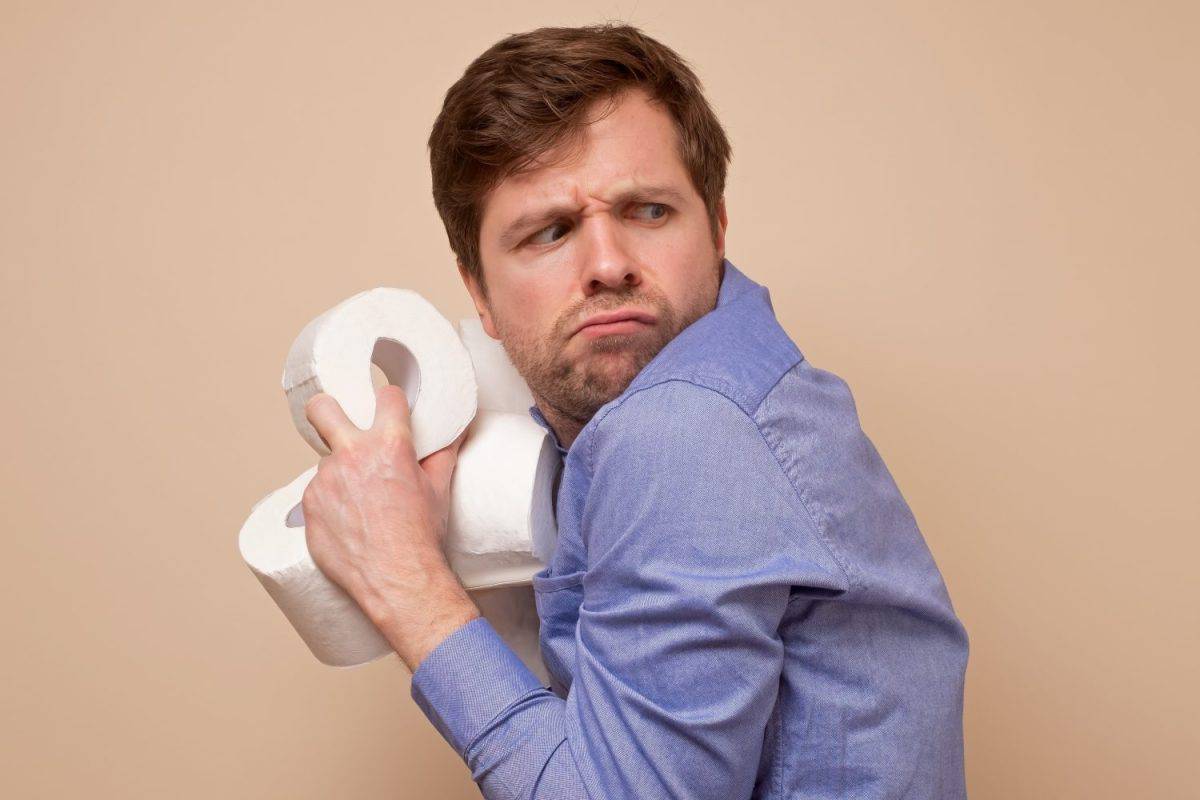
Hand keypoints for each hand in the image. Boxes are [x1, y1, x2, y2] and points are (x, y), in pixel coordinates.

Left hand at [301, 383, 479, 669]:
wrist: (397, 579)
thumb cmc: (421, 536)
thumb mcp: (439, 490)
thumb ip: (444, 454)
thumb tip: (455, 433)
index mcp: (389, 444)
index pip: (385, 397)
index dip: (390, 401)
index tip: (389, 408)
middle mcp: (351, 456)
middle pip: (322, 409)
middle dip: (327, 409)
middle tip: (336, 423)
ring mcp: (324, 481)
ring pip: (325, 462)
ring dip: (339, 473)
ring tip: (360, 501)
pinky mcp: (308, 508)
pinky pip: (317, 494)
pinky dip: (330, 502)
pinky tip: (348, 520)